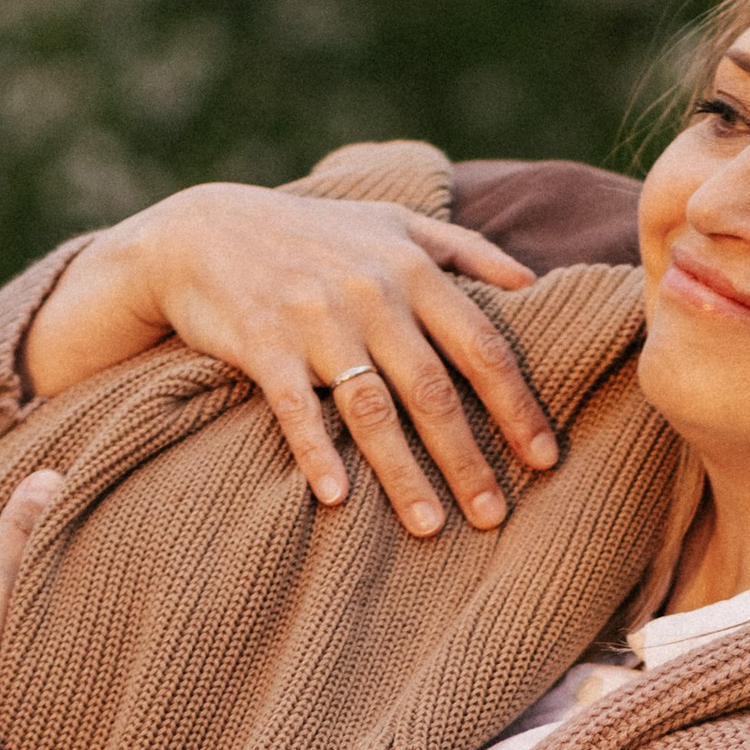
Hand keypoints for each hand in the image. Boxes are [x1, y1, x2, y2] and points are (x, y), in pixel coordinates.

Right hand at [20, 184, 561, 535]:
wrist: (204, 229)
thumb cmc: (312, 233)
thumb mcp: (394, 222)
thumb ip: (465, 249)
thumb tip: (535, 281)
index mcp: (412, 269)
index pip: (481, 347)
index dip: (517, 406)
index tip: (545, 460)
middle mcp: (371, 294)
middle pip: (433, 389)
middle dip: (467, 457)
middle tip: (494, 517)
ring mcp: (315, 319)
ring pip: (372, 408)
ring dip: (404, 473)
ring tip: (431, 527)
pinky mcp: (263, 342)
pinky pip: (295, 407)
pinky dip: (315, 451)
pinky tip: (336, 498)